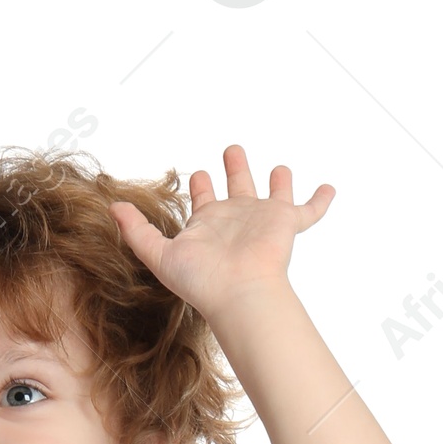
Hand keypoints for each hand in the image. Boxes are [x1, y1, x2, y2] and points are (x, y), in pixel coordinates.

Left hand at [108, 145, 332, 317]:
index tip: (198, 174)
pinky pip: (309, 211)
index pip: (203, 199)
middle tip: (232, 150)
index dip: (200, 185)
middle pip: (237, 188)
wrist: (239, 293)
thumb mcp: (159, 254)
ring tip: (280, 169)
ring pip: (272, 194)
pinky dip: (320, 200)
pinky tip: (330, 188)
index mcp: (209, 224)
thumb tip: (112, 208)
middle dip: (234, 169)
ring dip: (277, 181)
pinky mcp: (285, 224)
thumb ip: (137, 231)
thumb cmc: (201, 281)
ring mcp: (262, 221)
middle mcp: (236, 220)